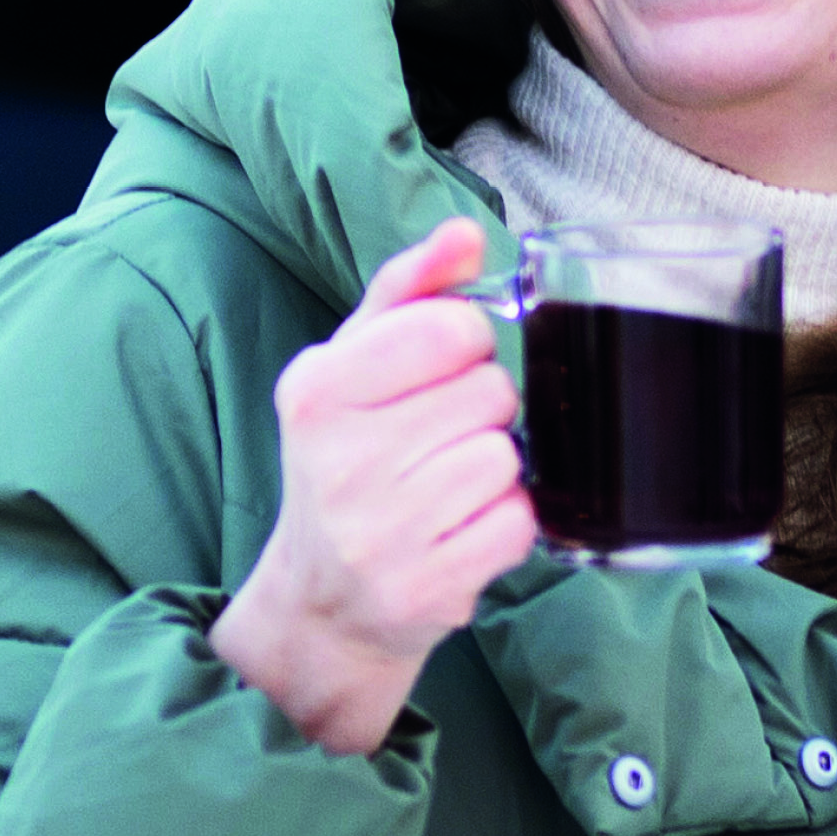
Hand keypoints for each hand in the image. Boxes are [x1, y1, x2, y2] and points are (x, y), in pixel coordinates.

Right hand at [213, 221, 536, 753]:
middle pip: (490, 391)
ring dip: (494, 470)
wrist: (320, 602)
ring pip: (506, 457)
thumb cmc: (345, 462)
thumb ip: (408, 291)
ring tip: (445, 488)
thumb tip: (464, 233)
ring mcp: (382, 529)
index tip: (437, 374)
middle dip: (481, 411)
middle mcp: (342, 458)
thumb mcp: (351, 366)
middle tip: (436, 441)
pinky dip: (504, 524)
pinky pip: (518, 522)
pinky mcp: (427, 584)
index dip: (465, 346)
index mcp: (318, 388)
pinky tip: (459, 530)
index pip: (451, 328)